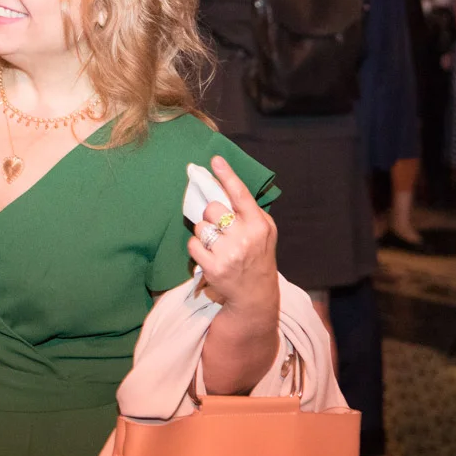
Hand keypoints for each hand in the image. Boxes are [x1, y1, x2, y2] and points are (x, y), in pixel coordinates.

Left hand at [190, 155, 280, 393]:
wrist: (254, 295)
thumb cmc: (257, 256)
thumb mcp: (263, 232)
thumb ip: (248, 211)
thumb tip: (221, 184)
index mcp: (260, 225)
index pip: (241, 194)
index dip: (227, 176)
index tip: (214, 160)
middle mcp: (246, 237)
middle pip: (213, 209)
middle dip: (211, 215)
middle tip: (219, 227)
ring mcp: (230, 253)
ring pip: (200, 226)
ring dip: (203, 233)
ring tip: (216, 245)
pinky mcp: (214, 267)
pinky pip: (192, 244)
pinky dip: (196, 248)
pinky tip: (208, 255)